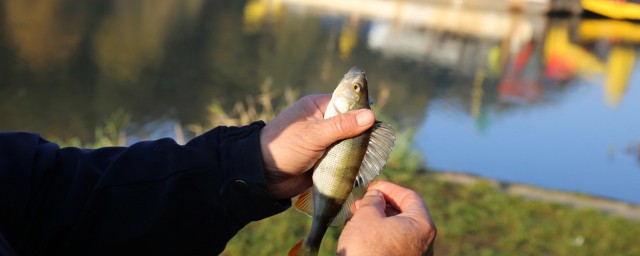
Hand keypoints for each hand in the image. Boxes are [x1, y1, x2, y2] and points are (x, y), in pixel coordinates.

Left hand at [260, 94, 374, 199]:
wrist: (264, 177)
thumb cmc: (284, 147)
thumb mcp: (314, 135)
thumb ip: (341, 126)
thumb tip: (371, 116)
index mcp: (317, 106)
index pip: (347, 102)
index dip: (362, 110)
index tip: (377, 122)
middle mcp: (322, 121)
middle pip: (351, 123)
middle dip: (363, 134)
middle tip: (377, 144)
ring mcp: (324, 141)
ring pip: (349, 142)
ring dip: (358, 150)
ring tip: (372, 158)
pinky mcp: (325, 159)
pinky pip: (343, 158)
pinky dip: (351, 163)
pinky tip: (363, 167)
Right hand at [337, 181, 436, 255]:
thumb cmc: (366, 249)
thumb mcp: (366, 216)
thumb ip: (373, 200)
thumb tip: (376, 196)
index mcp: (422, 225)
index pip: (410, 197)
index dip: (390, 188)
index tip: (374, 187)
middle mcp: (425, 243)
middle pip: (406, 214)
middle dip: (382, 205)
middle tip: (363, 202)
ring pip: (399, 231)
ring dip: (379, 221)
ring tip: (357, 217)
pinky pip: (395, 245)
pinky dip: (381, 236)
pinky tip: (363, 234)